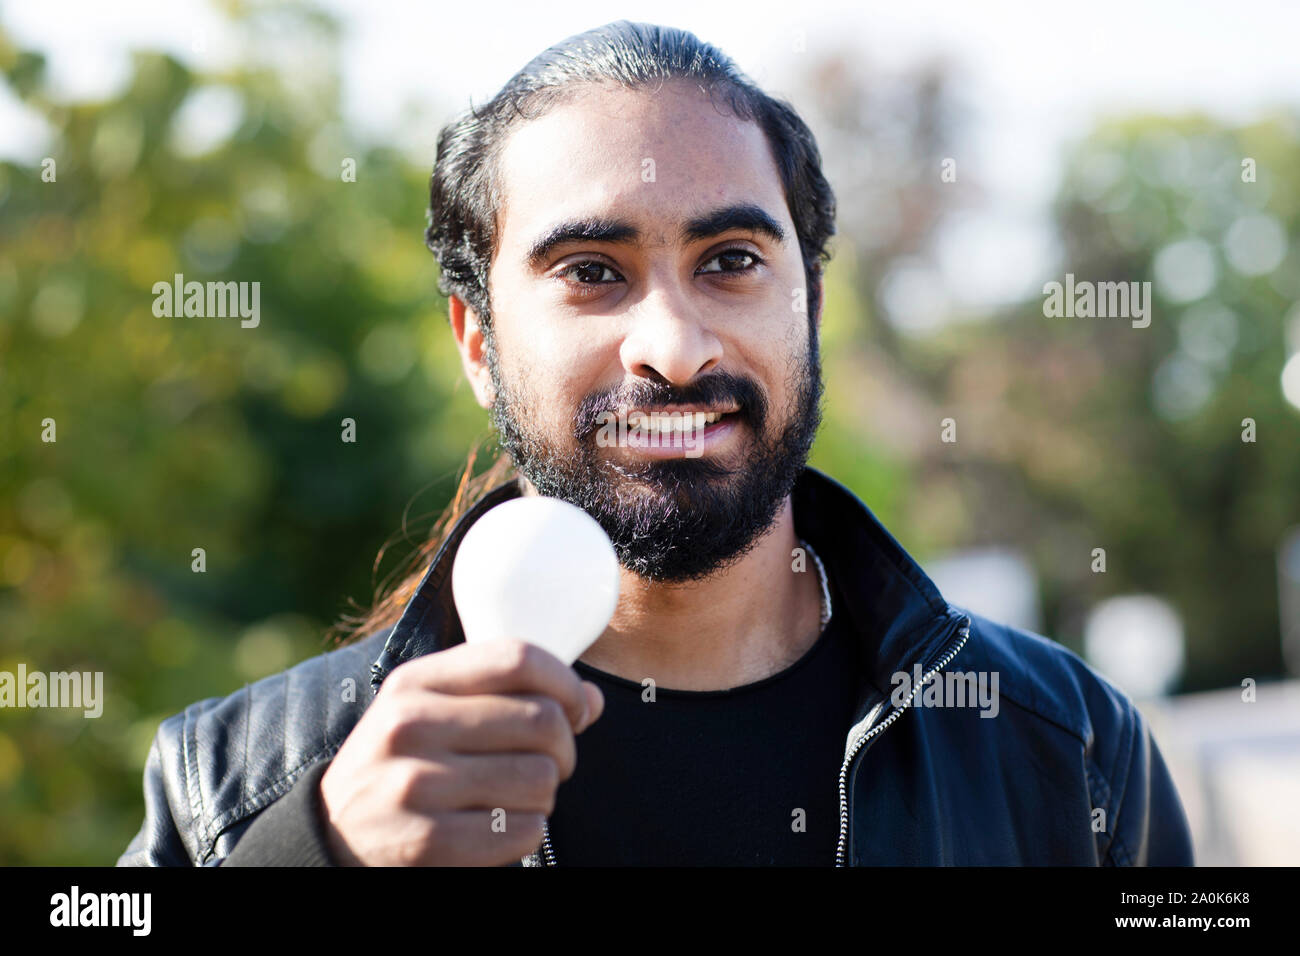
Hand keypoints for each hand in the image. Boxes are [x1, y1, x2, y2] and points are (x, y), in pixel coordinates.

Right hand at [319, 639, 603, 865]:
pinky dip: (529, 832)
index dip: (565, 681)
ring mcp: (414, 783)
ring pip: (539, 776)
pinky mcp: (423, 842)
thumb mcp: (434, 711)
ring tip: (519, 797)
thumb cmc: (403, 763)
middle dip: (564, 747)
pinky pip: (522, 830)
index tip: (575, 707)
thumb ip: (507, 696)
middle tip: (548, 764)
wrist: (331, 834)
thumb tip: (590, 700)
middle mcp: (410, 725)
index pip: (517, 657)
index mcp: (416, 682)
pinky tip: (504, 828)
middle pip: (541, 718)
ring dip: (546, 794)